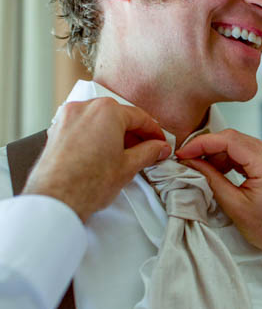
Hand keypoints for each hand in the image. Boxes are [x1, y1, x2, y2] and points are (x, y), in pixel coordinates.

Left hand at [23, 98, 171, 222]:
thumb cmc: (88, 183)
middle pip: (119, 116)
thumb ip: (149, 152)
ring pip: (100, 120)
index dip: (154, 132)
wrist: (55, 201)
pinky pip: (84, 127)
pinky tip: (104, 153)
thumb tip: (159, 148)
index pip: (139, 117)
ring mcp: (68, 118)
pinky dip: (97, 136)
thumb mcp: (128, 166)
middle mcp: (85, 108)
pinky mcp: (56, 131)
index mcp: (107, 111)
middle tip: (147, 149)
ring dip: (115, 133)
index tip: (160, 143)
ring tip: (126, 154)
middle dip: (134, 132)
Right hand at [176, 129, 261, 274]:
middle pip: (233, 138)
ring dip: (218, 153)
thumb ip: (211, 179)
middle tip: (187, 159)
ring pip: (239, 143)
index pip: (229, 139)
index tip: (184, 152)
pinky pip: (247, 151)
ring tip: (200, 168)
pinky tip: (217, 169)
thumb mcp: (235, 206)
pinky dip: (230, 158)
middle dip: (207, 148)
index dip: (202, 143)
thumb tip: (192, 162)